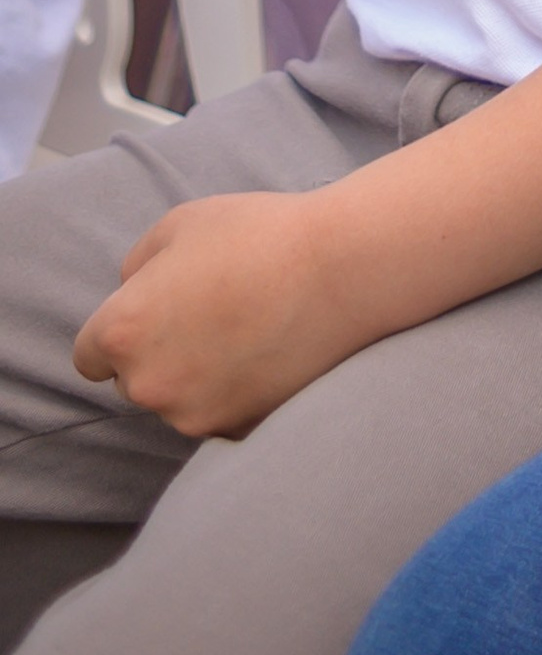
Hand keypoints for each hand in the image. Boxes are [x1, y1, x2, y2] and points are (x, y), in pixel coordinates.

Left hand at [72, 190, 369, 438]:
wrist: (340, 270)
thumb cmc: (259, 235)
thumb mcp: (181, 223)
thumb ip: (138, 265)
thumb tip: (134, 291)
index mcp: (122, 331)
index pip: (88, 356)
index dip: (119, 332)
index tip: (154, 314)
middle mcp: (147, 384)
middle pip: (132, 380)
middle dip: (159, 352)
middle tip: (209, 313)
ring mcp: (191, 415)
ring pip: (176, 399)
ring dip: (195, 374)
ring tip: (244, 328)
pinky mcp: (235, 431)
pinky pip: (218, 412)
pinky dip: (233, 390)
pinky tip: (264, 352)